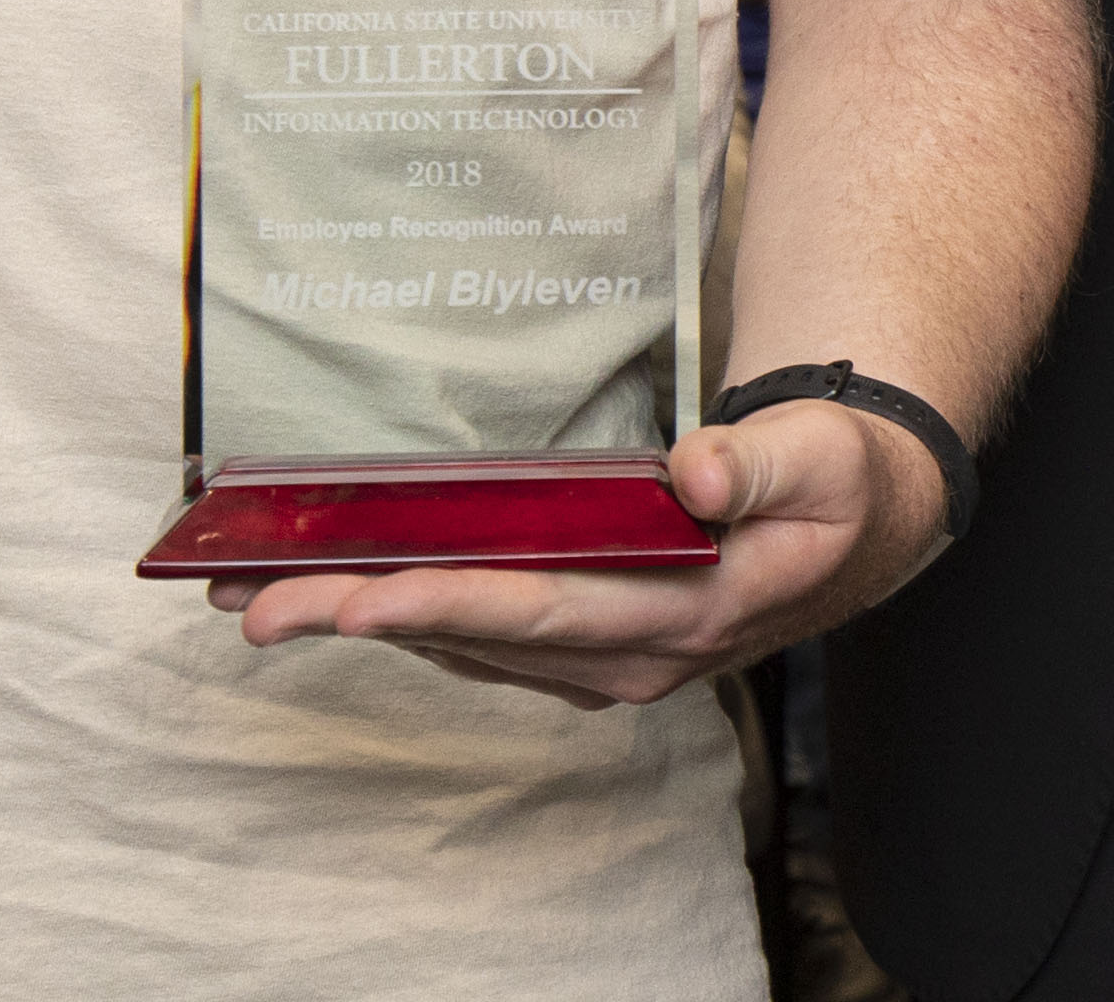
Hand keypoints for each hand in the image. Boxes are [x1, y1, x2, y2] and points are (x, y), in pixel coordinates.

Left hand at [214, 398, 953, 711]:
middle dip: (360, 620)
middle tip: (253, 605)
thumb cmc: (837, 484)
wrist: (860, 524)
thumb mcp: (823, 457)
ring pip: (464, 643)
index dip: (448, 605)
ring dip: (361, 622)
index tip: (363, 596)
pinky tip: (344, 593)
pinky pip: (479, 634)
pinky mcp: (582, 640)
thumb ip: (760, 462)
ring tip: (259, 596)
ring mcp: (601, 657)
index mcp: (684, 617)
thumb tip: (694, 471)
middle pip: (476, 637)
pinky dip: (405, 614)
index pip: (543, 613)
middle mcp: (628, 657)